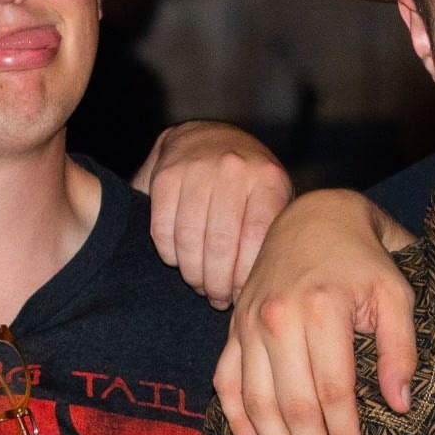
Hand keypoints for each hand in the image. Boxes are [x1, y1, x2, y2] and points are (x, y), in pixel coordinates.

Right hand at [134, 122, 294, 306]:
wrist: (206, 137)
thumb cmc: (246, 182)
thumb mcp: (271, 196)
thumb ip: (271, 232)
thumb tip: (267, 286)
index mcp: (267, 177)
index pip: (256, 237)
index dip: (246, 275)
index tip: (243, 295)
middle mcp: (233, 167)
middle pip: (221, 243)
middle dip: (217, 282)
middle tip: (217, 298)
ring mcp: (198, 168)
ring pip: (189, 238)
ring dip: (192, 273)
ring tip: (199, 285)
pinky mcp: (166, 174)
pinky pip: (162, 228)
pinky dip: (169, 254)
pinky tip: (178, 260)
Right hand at [217, 191, 416, 434]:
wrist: (313, 216)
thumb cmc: (362, 259)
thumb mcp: (396, 292)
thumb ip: (400, 347)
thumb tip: (399, 403)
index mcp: (322, 309)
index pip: (333, 390)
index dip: (344, 434)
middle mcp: (278, 318)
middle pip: (292, 403)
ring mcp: (249, 324)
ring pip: (256, 400)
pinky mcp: (233, 328)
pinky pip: (226, 382)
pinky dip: (235, 419)